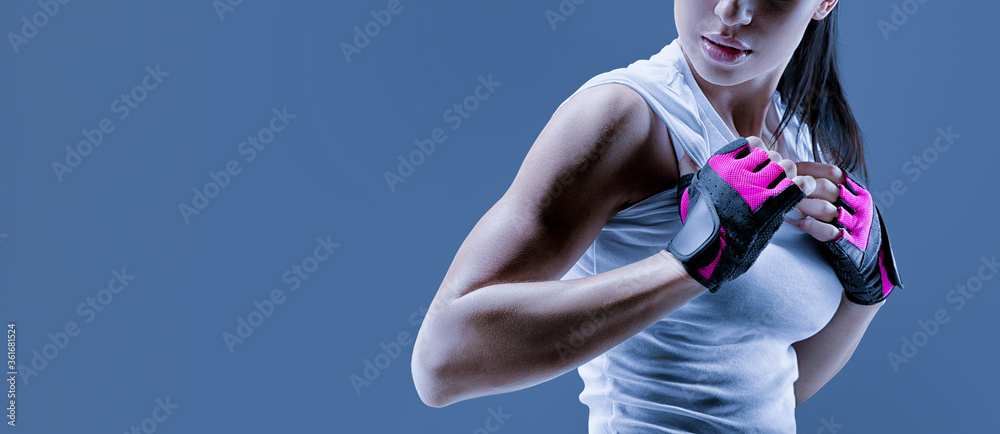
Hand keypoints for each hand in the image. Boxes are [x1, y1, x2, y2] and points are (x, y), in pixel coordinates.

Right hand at [666, 137, 813, 291]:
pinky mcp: (771, 207)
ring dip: (789, 176)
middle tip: (771, 181)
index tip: (757, 166)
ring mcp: (756, 189)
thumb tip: (687, 151)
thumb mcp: (688, 190)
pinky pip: (799, 185)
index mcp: (720, 165)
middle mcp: (738, 173)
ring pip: (787, 167)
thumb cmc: (698, 223)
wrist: (708, 251)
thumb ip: (688, 168)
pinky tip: (800, 191)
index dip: (759, 152)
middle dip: (775, 166)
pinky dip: (804, 186)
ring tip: (783, 188)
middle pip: (772, 155)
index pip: (752, 143)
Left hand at [793, 162, 903, 304]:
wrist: (871, 263)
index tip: (789, 169)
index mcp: (856, 192)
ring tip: (788, 205)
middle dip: (800, 186)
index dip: (808, 169)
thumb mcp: (847, 205)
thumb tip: (796, 176)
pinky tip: (800, 223)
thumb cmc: (851, 230)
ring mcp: (855, 224)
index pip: (832, 172)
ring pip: (826, 208)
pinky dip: (811, 226)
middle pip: (826, 187)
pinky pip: (828, 232)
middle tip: (781, 187)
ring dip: (803, 205)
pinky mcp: (849, 243)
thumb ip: (828, 192)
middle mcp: (858, 206)